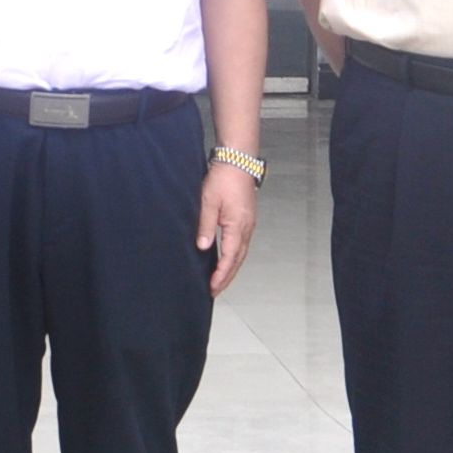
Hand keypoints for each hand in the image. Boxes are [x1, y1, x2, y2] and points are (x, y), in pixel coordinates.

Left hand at [196, 157, 258, 296]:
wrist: (238, 161)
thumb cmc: (223, 178)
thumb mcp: (208, 201)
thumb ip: (206, 225)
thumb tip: (203, 247)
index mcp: (237, 225)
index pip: (230, 258)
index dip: (221, 275)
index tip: (212, 287)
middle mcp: (247, 228)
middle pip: (238, 260)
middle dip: (227, 277)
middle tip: (215, 291)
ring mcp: (249, 224)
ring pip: (241, 253)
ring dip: (231, 268)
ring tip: (220, 281)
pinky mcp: (247, 219)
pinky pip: (242, 244)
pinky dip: (235, 256)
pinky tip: (227, 259)